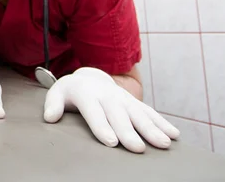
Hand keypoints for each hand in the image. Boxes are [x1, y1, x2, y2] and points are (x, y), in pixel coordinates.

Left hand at [43, 67, 179, 152]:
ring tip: (163, 144)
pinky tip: (174, 135)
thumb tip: (50, 117)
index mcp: (87, 94)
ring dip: (152, 129)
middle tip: (138, 148)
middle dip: (129, 132)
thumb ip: (53, 104)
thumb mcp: (57, 92)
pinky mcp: (134, 102)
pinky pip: (150, 112)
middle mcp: (108, 96)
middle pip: (119, 115)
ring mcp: (123, 98)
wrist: (89, 76)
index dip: (102, 127)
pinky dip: (163, 123)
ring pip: (139, 114)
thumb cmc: (71, 91)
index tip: (110, 142)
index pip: (95, 112)